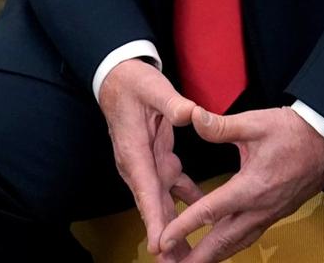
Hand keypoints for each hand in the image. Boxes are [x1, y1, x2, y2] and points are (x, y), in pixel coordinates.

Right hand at [99, 59, 202, 260]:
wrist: (119, 78)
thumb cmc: (133, 82)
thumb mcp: (153, 87)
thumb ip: (172, 102)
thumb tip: (190, 114)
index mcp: (134, 151)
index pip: (145, 190)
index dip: (153, 219)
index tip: (159, 246)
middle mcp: (138, 164)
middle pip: (153, 207)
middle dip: (164, 237)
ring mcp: (147, 164)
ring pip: (163, 203)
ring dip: (175, 228)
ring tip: (188, 255)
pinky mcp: (157, 160)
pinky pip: (173, 188)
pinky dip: (188, 203)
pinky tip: (203, 217)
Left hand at [157, 106, 323, 261]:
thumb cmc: (294, 132)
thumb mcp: (256, 123)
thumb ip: (221, 126)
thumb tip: (192, 117)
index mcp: (251, 188)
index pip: (211, 212)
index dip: (184, 227)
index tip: (163, 240)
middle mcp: (260, 208)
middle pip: (223, 242)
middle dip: (197, 258)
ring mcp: (269, 214)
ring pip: (236, 244)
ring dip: (212, 256)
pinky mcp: (274, 214)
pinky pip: (247, 237)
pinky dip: (228, 246)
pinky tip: (217, 248)